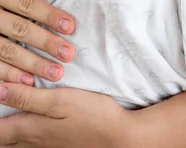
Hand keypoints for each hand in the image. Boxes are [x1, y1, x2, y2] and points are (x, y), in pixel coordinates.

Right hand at [0, 0, 75, 84]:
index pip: (26, 4)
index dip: (48, 15)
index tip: (71, 27)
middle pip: (19, 29)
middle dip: (45, 42)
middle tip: (68, 54)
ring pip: (6, 50)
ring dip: (31, 63)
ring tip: (54, 73)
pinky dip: (8, 75)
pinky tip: (26, 83)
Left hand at [0, 84, 133, 146]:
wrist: (119, 137)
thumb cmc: (91, 115)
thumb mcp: (59, 101)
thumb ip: (28, 97)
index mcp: (31, 128)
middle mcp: (33, 141)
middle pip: (4, 139)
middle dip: (0, 125)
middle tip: (2, 102)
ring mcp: (46, 146)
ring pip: (16, 142)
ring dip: (9, 130)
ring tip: (10, 114)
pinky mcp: (58, 145)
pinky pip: (31, 143)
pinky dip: (23, 134)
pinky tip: (32, 123)